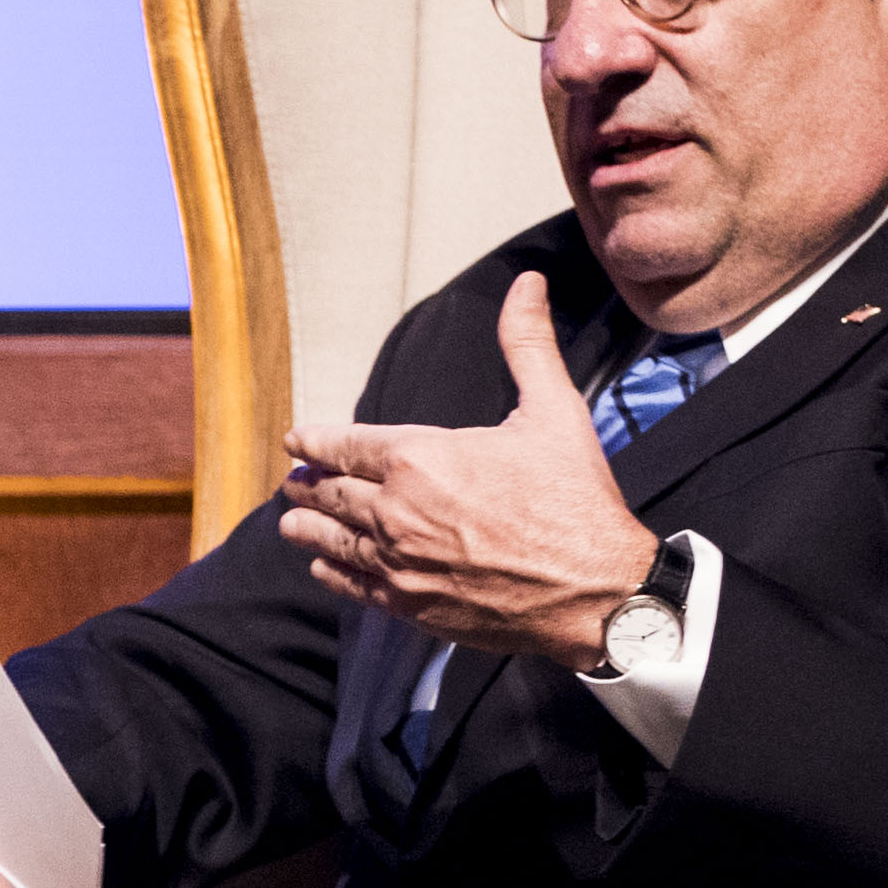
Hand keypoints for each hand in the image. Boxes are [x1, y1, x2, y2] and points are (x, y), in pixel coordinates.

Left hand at [274, 274, 663, 666]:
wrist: (598, 591)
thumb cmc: (577, 501)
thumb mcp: (555, 410)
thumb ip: (528, 345)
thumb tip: (527, 283)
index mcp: (422, 458)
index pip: (345, 445)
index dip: (314, 442)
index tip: (294, 440)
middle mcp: (397, 511)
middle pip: (332, 493)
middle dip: (308, 484)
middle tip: (293, 481)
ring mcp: (399, 562)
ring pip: (333, 540)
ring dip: (307, 526)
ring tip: (290, 521)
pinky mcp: (411, 605)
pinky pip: (354, 585)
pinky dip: (332, 571)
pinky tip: (323, 566)